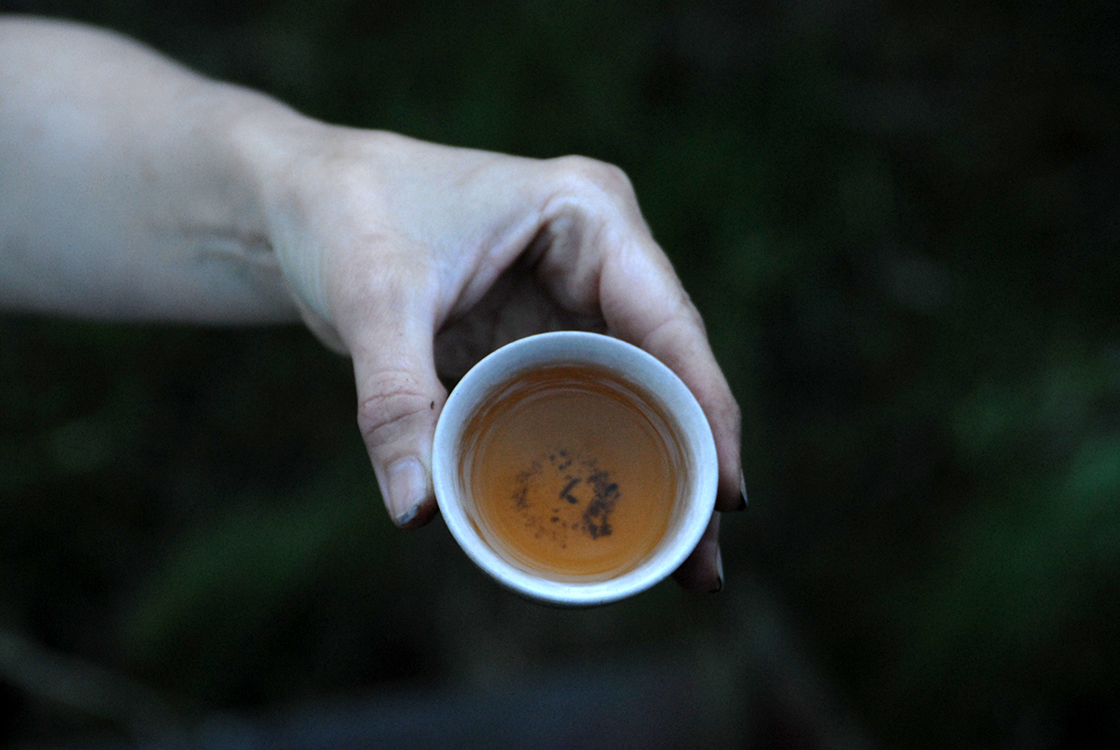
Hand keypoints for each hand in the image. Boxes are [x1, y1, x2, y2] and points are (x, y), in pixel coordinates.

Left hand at [245, 122, 743, 591]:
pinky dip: (600, 458)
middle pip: (666, 371)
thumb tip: (416, 511)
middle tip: (701, 562)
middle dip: (691, 463)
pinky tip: (612, 521)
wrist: (302, 201)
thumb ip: (395, 401)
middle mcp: (598, 256)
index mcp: (588, 216)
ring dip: (656, 471)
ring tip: (677, 564)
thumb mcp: (373, 300)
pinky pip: (584, 404)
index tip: (724, 497)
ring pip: (635, 394)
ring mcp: (573, 297)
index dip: (706, 412)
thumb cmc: (344, 213)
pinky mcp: (540, 334)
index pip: (668, 325)